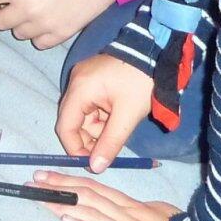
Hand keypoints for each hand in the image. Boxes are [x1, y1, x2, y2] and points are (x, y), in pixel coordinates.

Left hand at [34, 172, 179, 220]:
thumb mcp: (158, 213)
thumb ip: (139, 209)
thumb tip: (128, 205)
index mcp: (130, 206)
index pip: (95, 189)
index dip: (70, 181)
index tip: (48, 175)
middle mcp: (123, 214)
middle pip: (87, 196)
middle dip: (59, 187)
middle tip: (34, 180)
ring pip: (90, 212)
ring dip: (64, 204)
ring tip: (41, 196)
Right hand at [56, 53, 152, 172]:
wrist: (155, 53)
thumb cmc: (140, 82)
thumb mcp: (127, 116)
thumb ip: (110, 143)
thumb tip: (96, 168)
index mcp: (80, 89)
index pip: (65, 127)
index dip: (75, 149)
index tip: (92, 162)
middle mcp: (76, 82)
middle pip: (73, 121)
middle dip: (90, 138)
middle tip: (108, 148)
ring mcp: (83, 78)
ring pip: (83, 114)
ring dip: (98, 126)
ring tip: (119, 126)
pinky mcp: (92, 77)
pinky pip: (90, 103)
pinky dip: (101, 115)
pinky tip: (117, 116)